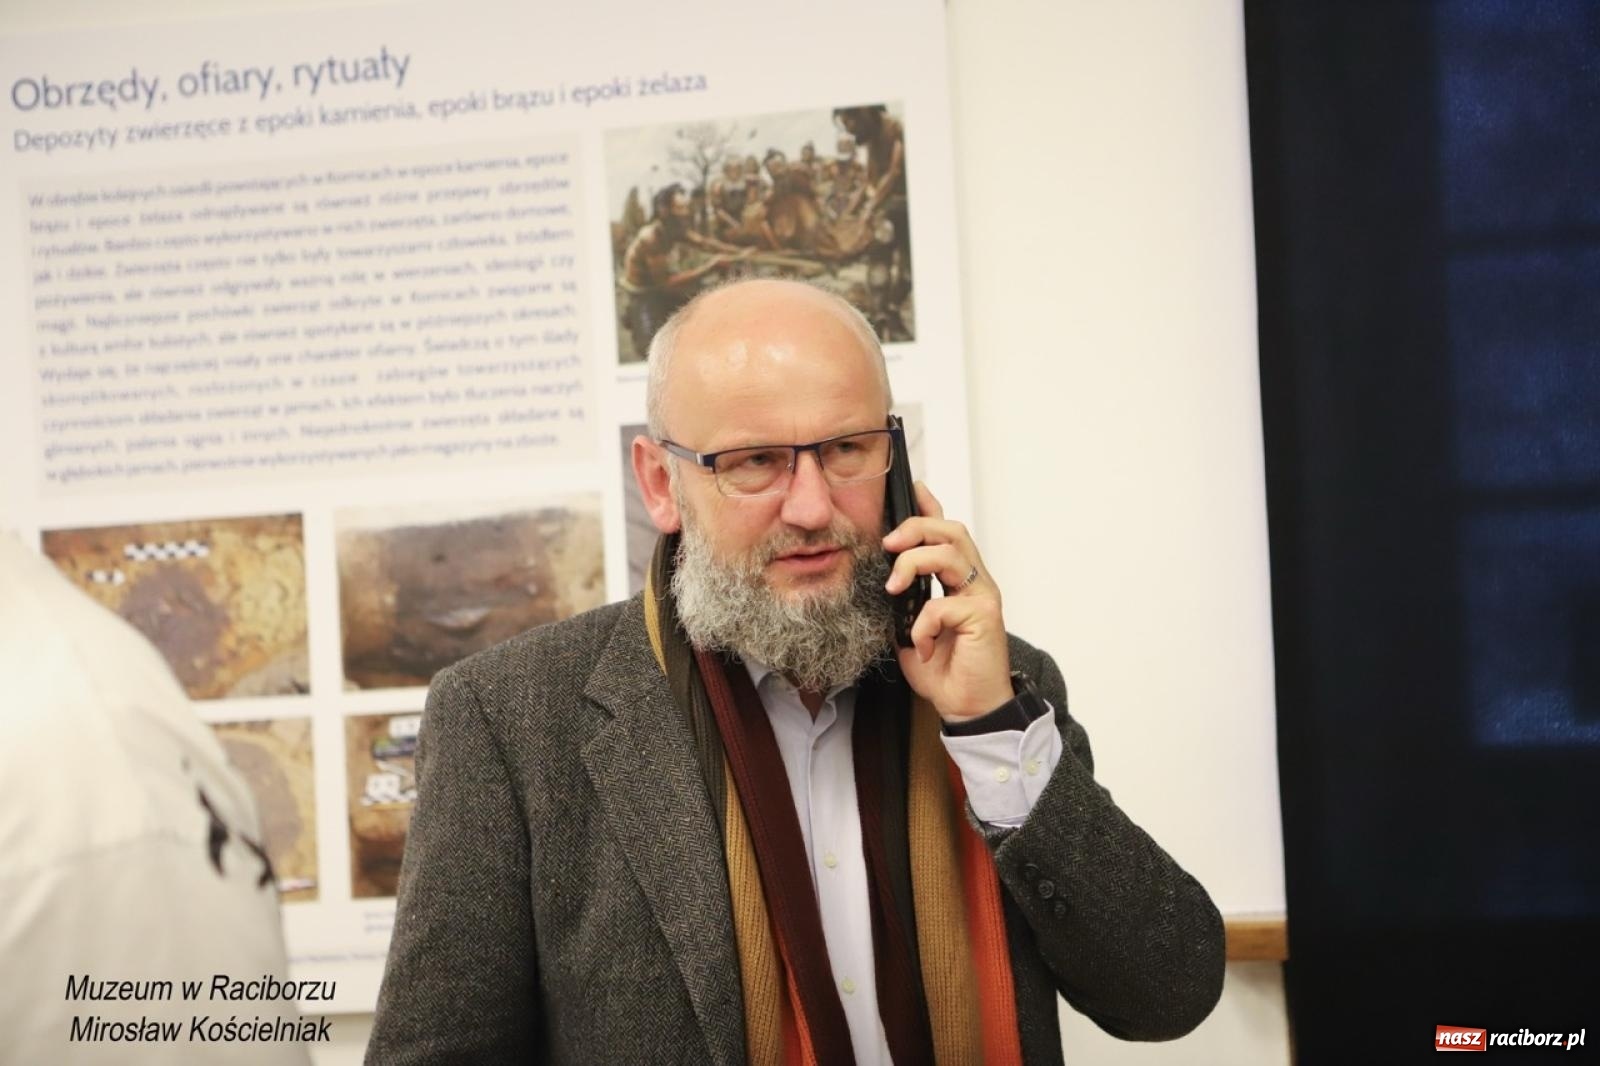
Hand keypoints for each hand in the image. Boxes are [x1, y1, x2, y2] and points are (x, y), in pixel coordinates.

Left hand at [882, 482, 1013, 720]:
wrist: (968, 708)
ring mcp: (982, 596)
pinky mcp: (984, 616)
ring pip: (949, 552)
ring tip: (894, 588)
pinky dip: (923, 625)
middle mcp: (974, 581)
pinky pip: (944, 605)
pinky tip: (922, 647)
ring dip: (912, 564)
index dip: (929, 506)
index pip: (946, 532)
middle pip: (951, 530)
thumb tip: (884, 582)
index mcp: (957, 580)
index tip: (911, 488)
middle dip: (915, 527)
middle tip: (888, 545)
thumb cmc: (944, 671)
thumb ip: (903, 603)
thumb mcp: (911, 629)